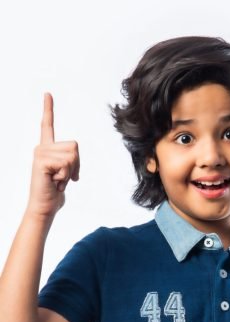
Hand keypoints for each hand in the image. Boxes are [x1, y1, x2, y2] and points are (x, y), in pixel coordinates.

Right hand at [27, 92, 79, 217]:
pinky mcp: (41, 161)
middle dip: (76, 165)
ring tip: (58, 180)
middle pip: (75, 146)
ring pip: (73, 156)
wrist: (44, 207)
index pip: (47, 125)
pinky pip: (67, 164)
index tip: (47, 94)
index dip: (48, 109)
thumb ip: (70, 163)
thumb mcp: (66, 174)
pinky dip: (66, 177)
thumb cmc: (54, 192)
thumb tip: (74, 166)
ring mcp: (40, 153)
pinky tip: (55, 182)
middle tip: (64, 178)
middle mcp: (41, 147)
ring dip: (70, 172)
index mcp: (46, 149)